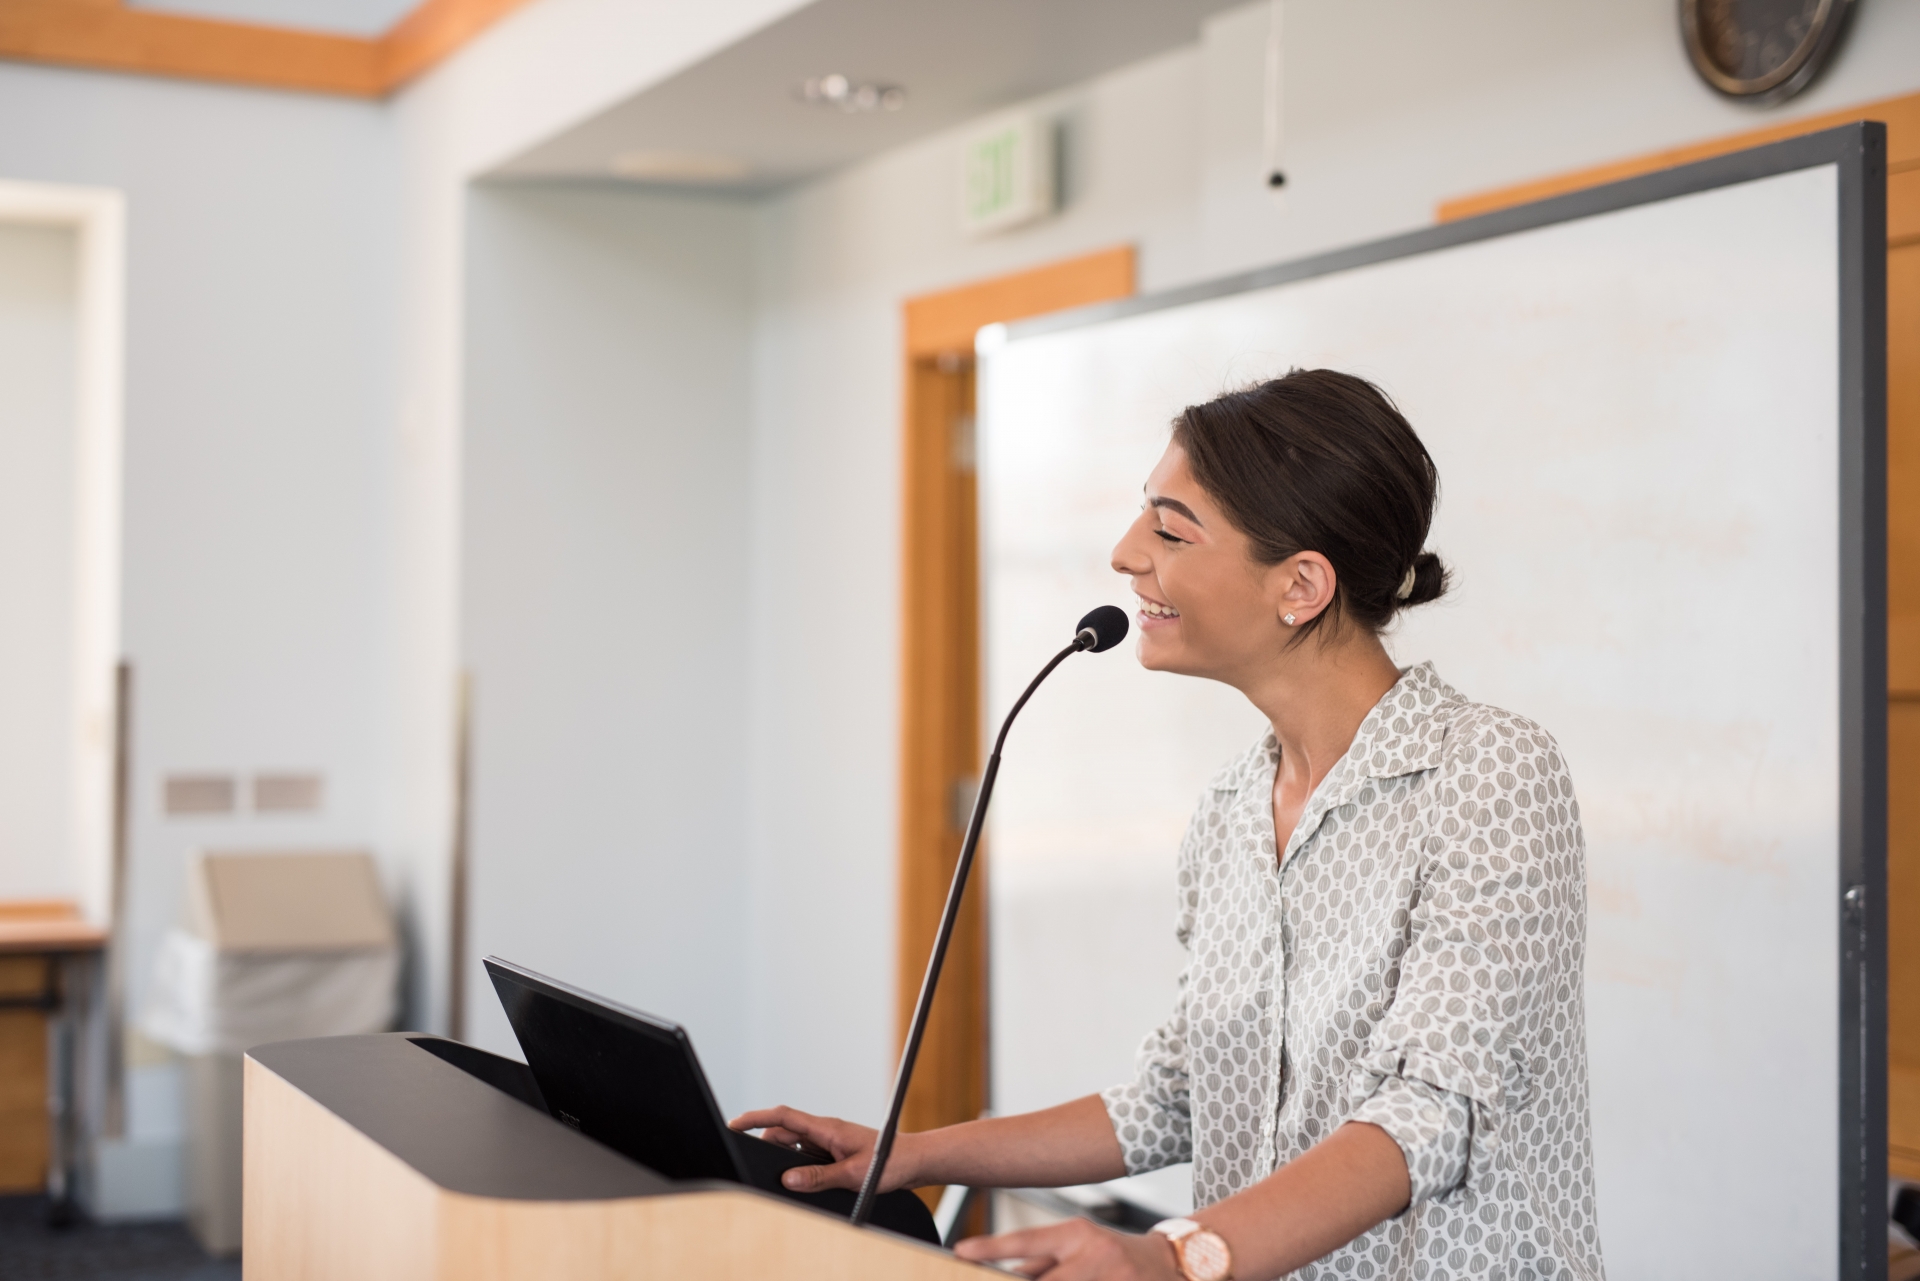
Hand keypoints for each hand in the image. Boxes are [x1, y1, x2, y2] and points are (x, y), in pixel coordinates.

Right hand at [728, 1105, 912, 1194]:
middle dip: (767, 1147)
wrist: (915, 1162)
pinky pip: (808, 1155)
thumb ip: (818, 1177)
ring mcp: (829, 1140)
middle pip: (784, 1132)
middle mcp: (825, 1130)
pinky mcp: (835, 1150)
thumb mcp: (852, 1175)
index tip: (735, 1124)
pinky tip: (806, 1179)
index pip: (783, 1117)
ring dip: (787, 1160)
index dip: (756, 1118)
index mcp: (827, 1127)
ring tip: (791, 1178)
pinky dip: (801, 1166)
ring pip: (795, 1146)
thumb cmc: (890, 1162)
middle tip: (760, 1166)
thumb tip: (788, 1179)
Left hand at [956, 1219, 1182, 1280]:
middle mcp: (1094, 1255)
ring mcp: (1114, 1279)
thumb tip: (1004, 1273)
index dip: (992, 1247)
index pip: (1027, 1240)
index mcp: (1076, 1234)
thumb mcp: (1078, 1246)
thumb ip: (1042, 1261)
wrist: (1170, 1264)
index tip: (962, 1250)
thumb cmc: (1114, 1254)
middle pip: (1046, 1279)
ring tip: (1056, 1276)